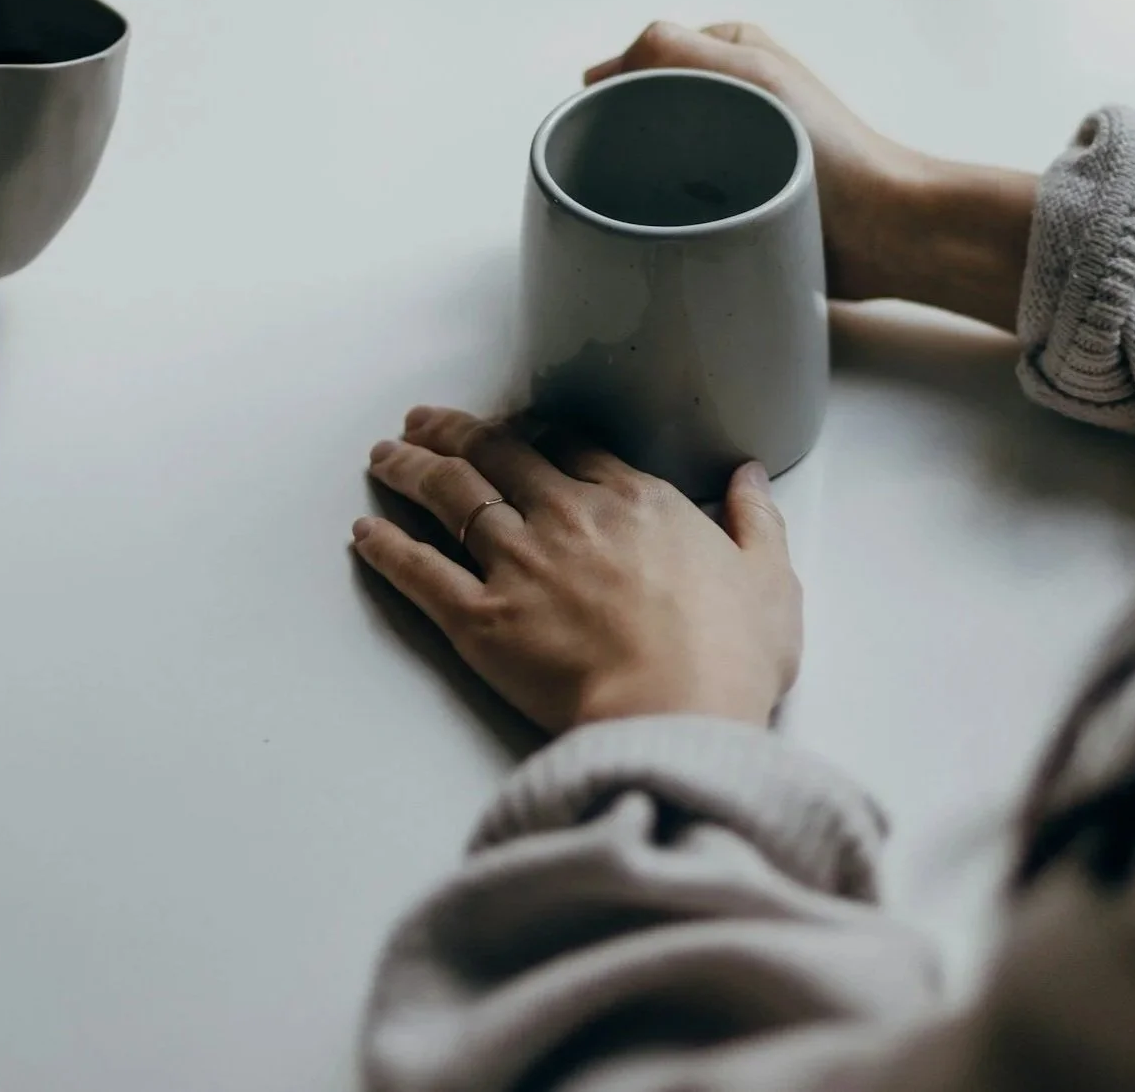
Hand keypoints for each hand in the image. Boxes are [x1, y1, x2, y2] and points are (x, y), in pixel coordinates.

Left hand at [352, 406, 801, 733]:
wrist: (677, 716)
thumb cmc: (729, 657)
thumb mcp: (770, 581)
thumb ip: (757, 521)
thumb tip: (750, 477)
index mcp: (633, 501)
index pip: (568, 446)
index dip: (531, 431)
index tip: (511, 425)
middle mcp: (567, 516)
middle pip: (497, 454)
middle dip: (455, 431)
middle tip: (423, 418)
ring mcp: (518, 563)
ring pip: (451, 496)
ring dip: (411, 469)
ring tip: (384, 454)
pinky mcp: (480, 619)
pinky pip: (420, 572)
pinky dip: (387, 548)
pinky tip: (364, 532)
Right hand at [587, 21, 1036, 331]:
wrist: (883, 231)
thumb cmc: (831, 150)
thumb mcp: (751, 73)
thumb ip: (675, 49)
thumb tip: (601, 74)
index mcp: (729, 52)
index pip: (640, 61)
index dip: (613, 93)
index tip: (600, 130)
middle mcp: (728, 97)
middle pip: (642, 112)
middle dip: (622, 141)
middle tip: (613, 176)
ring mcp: (730, 151)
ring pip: (654, 160)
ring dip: (640, 183)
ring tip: (639, 207)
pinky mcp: (734, 201)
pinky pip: (677, 203)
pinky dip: (663, 214)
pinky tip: (659, 230)